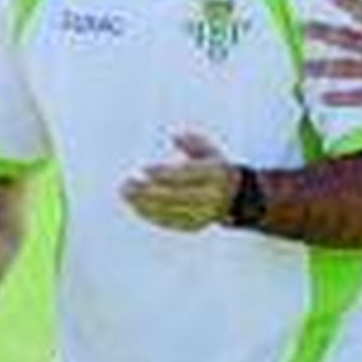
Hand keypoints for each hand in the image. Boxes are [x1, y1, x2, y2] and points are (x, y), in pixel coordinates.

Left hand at [122, 132, 237, 232]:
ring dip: (144, 204)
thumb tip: (175, 135)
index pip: (186, 174)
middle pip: (175, 195)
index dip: (164, 173)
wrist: (235, 197)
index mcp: (215, 175)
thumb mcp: (209, 151)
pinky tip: (136, 206)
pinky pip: (170, 221)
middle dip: (148, 191)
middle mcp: (211, 196)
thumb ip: (193, 142)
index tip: (143, 169)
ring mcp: (203, 214)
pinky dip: (151, 214)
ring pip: (170, 211)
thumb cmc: (214, 168)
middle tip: (127, 184)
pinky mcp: (194, 225)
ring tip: (126, 194)